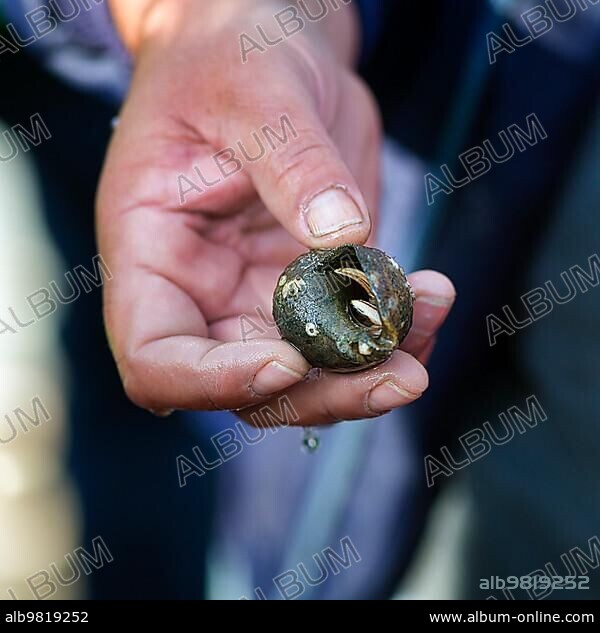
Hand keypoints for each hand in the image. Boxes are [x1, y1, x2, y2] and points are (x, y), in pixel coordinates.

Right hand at [98, 0, 454, 425]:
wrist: (268, 49)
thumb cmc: (228, 57)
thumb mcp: (250, 91)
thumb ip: (292, 163)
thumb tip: (344, 233)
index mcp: (152, 256)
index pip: (158, 359)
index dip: (215, 383)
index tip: (291, 362)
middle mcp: (203, 294)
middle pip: (250, 388)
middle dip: (327, 393)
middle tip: (403, 376)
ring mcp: (261, 296)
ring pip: (312, 374)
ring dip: (375, 365)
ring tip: (430, 308)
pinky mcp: (315, 283)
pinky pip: (353, 332)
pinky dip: (397, 327)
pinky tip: (430, 293)